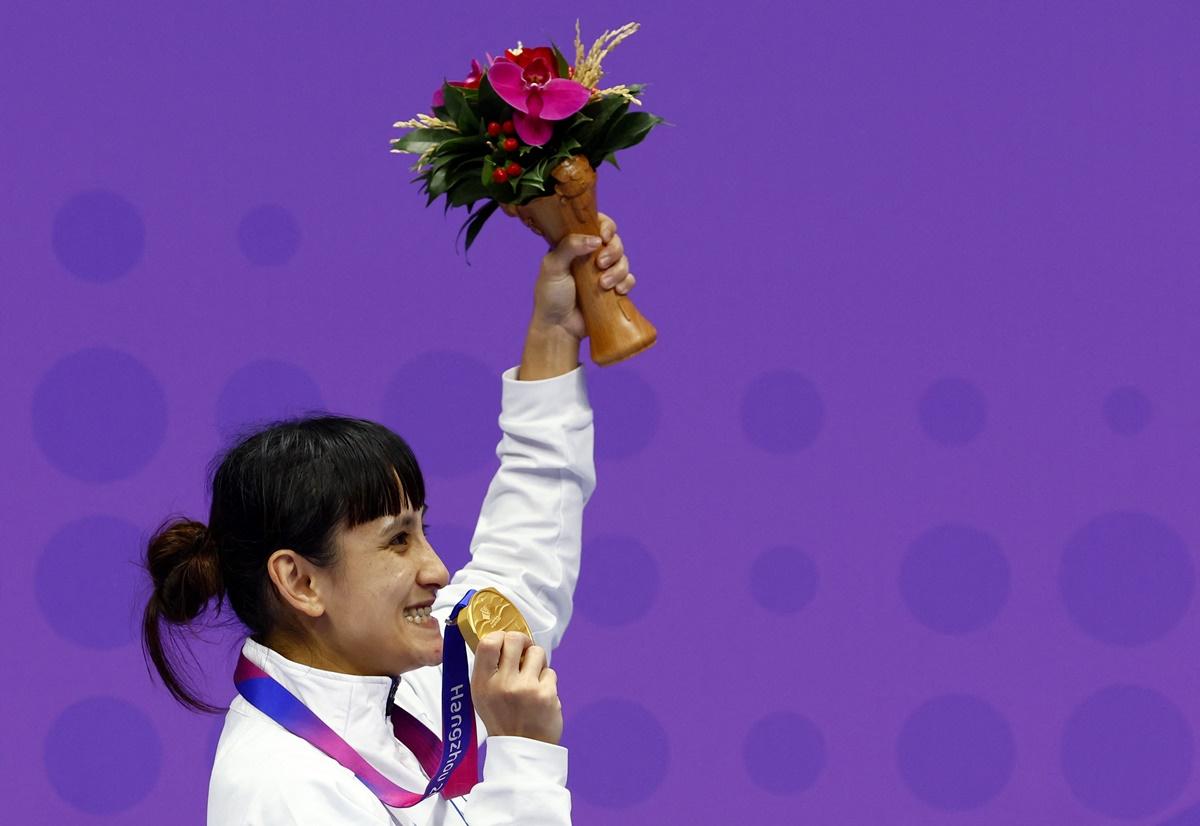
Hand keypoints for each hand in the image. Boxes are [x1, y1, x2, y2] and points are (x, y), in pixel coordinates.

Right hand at [471, 631, 562, 745]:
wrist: (521, 749)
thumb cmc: (501, 718)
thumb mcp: (482, 696)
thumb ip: (487, 669)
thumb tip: (500, 639)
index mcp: (483, 683)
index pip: (488, 643)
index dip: (499, 636)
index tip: (505, 643)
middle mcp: (503, 684)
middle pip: (515, 639)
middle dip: (522, 642)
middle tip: (524, 651)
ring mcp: (526, 688)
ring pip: (537, 652)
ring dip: (537, 661)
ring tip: (532, 676)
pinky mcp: (546, 694)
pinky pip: (550, 672)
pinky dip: (546, 680)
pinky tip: (540, 694)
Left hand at [520, 212, 636, 340]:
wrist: (558, 327)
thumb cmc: (550, 296)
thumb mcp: (552, 267)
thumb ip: (569, 247)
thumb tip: (595, 239)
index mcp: (575, 245)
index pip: (596, 225)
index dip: (606, 226)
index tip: (604, 236)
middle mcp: (590, 256)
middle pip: (614, 242)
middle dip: (613, 251)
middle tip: (600, 264)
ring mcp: (602, 273)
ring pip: (623, 260)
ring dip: (618, 269)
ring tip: (604, 284)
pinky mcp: (612, 289)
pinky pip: (629, 279)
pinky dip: (627, 282)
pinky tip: (617, 291)